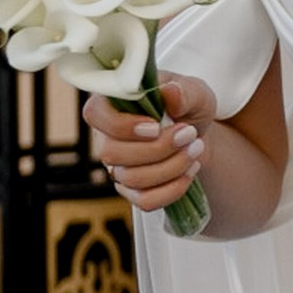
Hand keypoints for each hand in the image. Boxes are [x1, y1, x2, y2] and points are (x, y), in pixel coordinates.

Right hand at [84, 71, 214, 211]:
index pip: (94, 114)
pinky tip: (190, 170)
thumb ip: (184, 91)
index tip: (156, 126)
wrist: (198, 135)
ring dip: (171, 166)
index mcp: (112, 104)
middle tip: (190, 134)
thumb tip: (169, 92)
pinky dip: (173, 188)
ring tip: (196, 148)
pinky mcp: (131, 190)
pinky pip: (145, 200)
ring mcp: (116, 166)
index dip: (122, 125)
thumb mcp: (195, 92)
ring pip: (131, 178)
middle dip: (158, 148)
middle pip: (112, 154)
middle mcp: (106, 137)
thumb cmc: (188, 106)